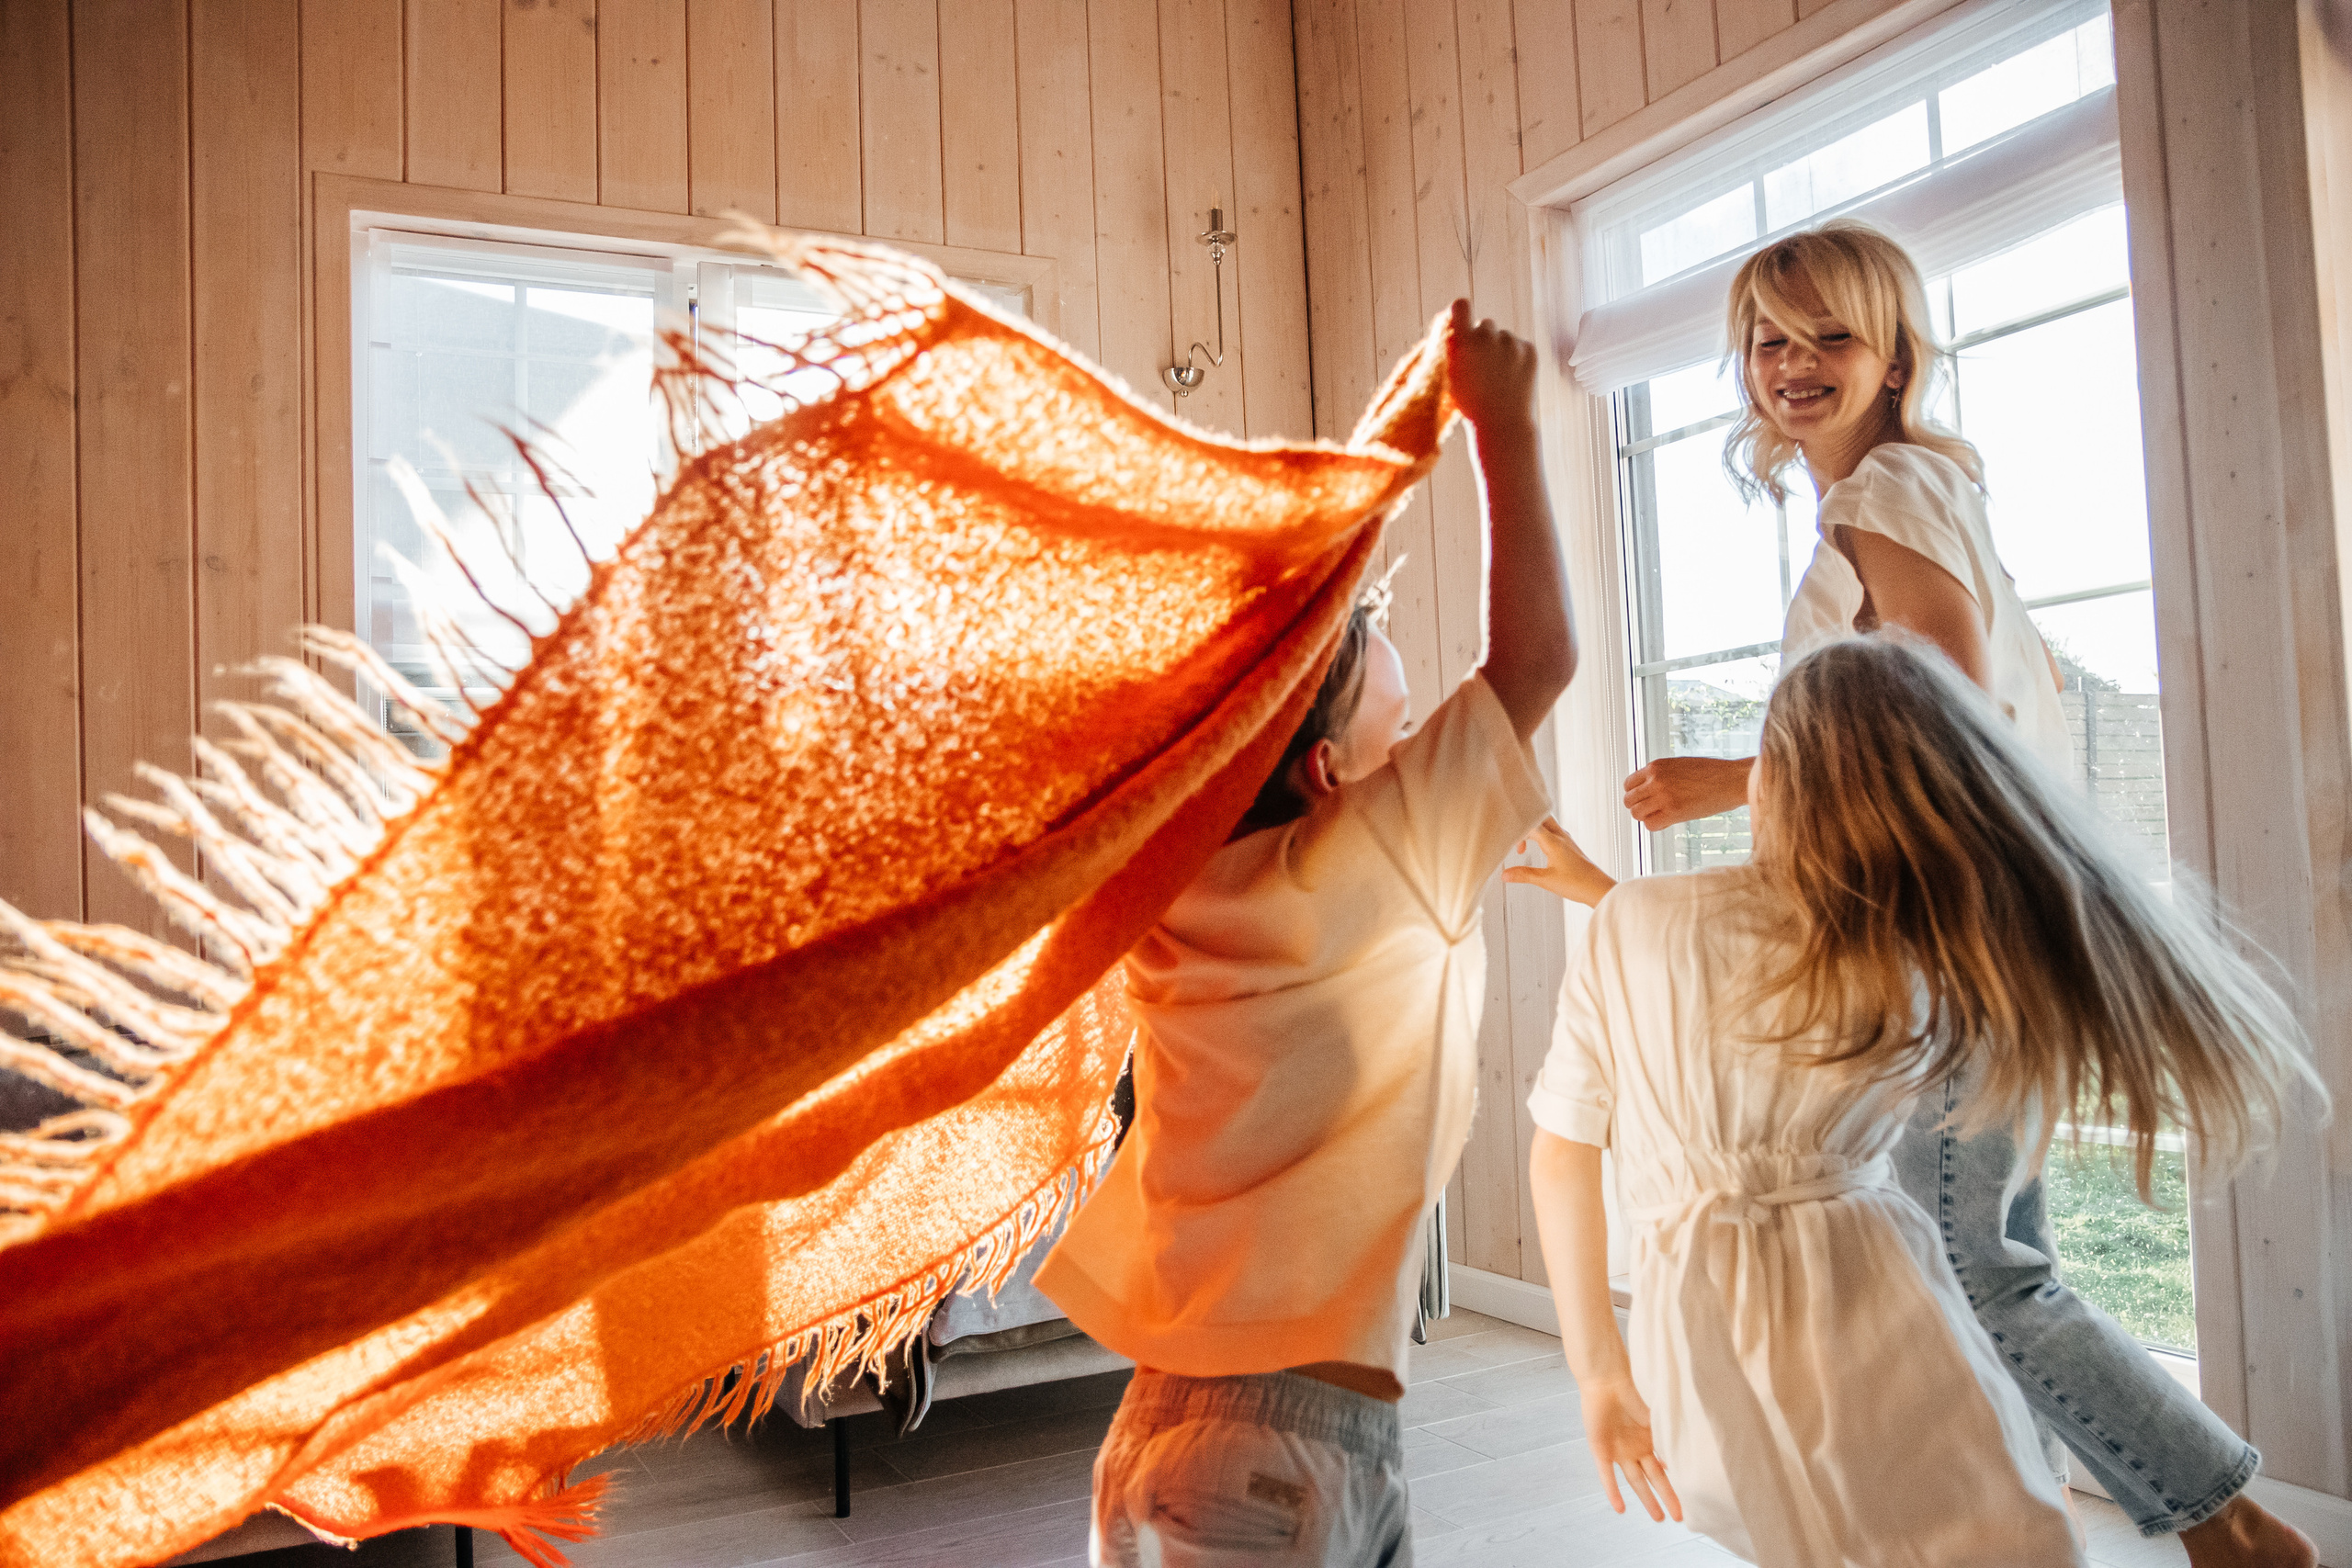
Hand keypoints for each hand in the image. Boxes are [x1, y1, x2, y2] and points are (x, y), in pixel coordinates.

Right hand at [1445, 299, 1537, 434]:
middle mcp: (1488, 336)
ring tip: (1498, 376)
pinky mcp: (1529, 350)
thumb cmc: (1471, 405)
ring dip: (1500, 350)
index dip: (1461, 312)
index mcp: (1464, 342)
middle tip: (1483, 364)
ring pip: (1503, 337)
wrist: (1502, 424)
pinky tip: (1511, 378)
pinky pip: (1519, 346)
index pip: (1461, 306)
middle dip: (1483, 339)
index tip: (1462, 321)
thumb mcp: (1451, 377)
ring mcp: (1512, 343)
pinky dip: (1516, 358)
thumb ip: (1452, 349)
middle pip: (1485, 324)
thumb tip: (1452, 326)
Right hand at [1502, 819, 1615, 907]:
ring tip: (1522, 849)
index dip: (1515, 829)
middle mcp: (1560, 836)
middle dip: (1523, 826)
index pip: (1529, 825)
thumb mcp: (1546, 881)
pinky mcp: (1570, 847)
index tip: (1503, 837)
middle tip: (1513, 841)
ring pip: (1546, 825)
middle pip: (1538, 818)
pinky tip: (1540, 850)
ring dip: (1532, 831)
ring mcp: (1566, 840)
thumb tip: (1504, 875)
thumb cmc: (1577, 884)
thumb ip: (1524, 875)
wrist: (1599, 889)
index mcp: (1553, 841)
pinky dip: (1541, 836)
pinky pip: (1553, 833)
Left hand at [1579, 1377, 1681, 1522]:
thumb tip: (1689, 1453)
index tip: (1692, 1496)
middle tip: (1679, 1517)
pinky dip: (1613, 1492)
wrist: (1606, 1379)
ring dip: (1647, 1499)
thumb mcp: (1656, 1415)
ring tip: (1659, 1518)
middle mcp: (1635, 1448)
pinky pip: (1607, 1475)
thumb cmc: (1632, 1390)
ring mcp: (1618, 1451)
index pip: (1665, 1466)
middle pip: (1653, 1478)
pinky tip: (1620, 1509)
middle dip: (1667, 1497)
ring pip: (1635, 1481)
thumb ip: (1669, 1433)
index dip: (1676, 1481)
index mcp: (1649, 1439)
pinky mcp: (1600, 1450)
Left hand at [1622, 755, 1751, 829]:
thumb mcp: (1680, 765)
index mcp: (1656, 766)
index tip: (1646, 799)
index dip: (1636, 794)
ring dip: (1646, 817)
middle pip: (1629, 800)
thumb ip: (1662, 776)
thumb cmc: (1712, 773)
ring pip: (1636, 813)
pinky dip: (1656, 825)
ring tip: (1662, 815)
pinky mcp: (1673, 812)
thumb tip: (1648, 790)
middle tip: (1653, 810)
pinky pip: (1650, 825)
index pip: (1629, 783)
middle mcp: (1655, 779)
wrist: (1732, 779)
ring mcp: (1663, 796)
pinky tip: (1669, 821)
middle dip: (1638, 806)